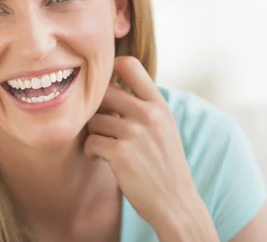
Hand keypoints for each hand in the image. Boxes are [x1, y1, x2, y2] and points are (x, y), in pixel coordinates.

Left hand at [84, 56, 215, 238]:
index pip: (130, 65)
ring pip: (94, 120)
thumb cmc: (165, 164)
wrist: (175, 202)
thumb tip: (111, 86)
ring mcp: (135, 133)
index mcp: (159, 105)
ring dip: (95, 133)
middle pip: (104, 93)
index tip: (107, 87)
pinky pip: (91, 141)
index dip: (110, 70)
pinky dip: (92, 151)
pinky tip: (102, 158)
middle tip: (103, 125)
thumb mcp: (164, 127)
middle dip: (98, 109)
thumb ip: (144, 106)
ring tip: (106, 145)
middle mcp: (148, 114)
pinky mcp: (120, 154)